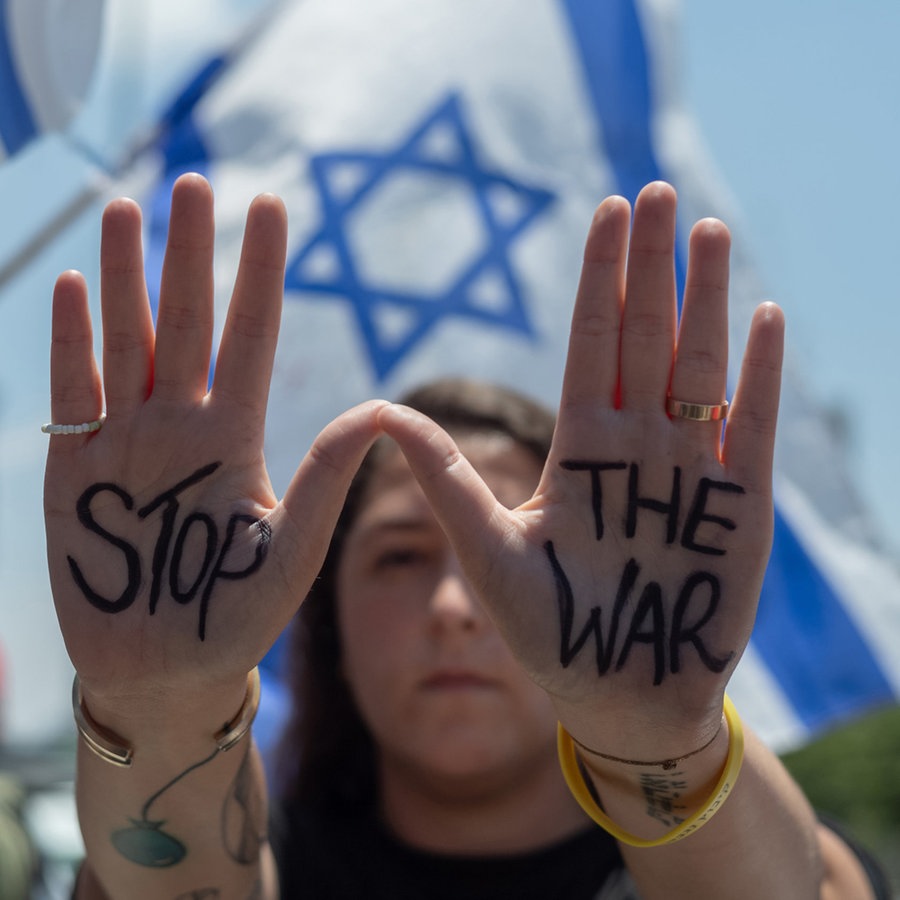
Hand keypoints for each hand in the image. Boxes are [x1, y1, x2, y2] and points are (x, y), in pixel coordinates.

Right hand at [44, 174, 383, 713]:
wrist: (168, 668)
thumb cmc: (238, 616)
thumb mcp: (293, 550)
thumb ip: (328, 481)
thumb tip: (383, 410)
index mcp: (239, 438)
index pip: (253, 337)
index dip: (261, 273)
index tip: (274, 208)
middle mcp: (185, 425)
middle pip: (188, 322)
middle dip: (191, 253)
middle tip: (196, 181)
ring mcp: (128, 441)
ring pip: (128, 340)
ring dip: (125, 276)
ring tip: (128, 209)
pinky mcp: (77, 470)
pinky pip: (73, 392)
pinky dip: (71, 340)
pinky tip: (74, 286)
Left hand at [378, 182, 782, 755]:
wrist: (618, 696)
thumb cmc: (548, 632)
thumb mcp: (487, 555)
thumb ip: (443, 482)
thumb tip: (379, 412)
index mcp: (578, 450)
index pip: (589, 346)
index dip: (598, 280)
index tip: (605, 212)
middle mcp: (635, 448)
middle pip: (644, 340)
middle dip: (651, 268)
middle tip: (659, 192)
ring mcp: (690, 472)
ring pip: (699, 369)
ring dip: (706, 301)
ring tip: (710, 233)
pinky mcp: (741, 508)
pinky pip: (754, 429)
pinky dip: (759, 378)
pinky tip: (762, 319)